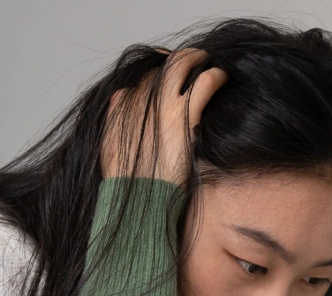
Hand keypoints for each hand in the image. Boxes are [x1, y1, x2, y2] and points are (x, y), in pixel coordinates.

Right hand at [101, 48, 228, 186]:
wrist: (140, 200)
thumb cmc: (128, 182)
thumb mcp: (110, 147)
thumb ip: (115, 117)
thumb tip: (122, 93)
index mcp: (123, 106)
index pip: (145, 76)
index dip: (161, 73)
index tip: (174, 75)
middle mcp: (141, 100)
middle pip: (162, 66)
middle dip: (181, 58)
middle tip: (196, 60)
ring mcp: (162, 107)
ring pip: (181, 65)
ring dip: (197, 59)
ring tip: (209, 63)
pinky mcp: (183, 117)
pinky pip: (203, 84)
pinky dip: (215, 76)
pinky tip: (221, 78)